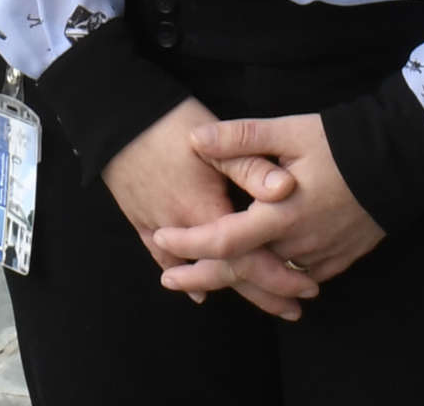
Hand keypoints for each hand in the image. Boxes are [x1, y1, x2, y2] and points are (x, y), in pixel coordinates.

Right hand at [102, 98, 312, 316]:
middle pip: (227, 272)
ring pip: (199, 269)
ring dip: (231, 287)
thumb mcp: (216, 140)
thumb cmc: (168, 123)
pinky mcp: (139, 217)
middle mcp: (182, 228)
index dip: (280, 276)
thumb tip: (287, 190)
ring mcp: (157, 225)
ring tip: (261, 302)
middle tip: (294, 308)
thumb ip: (252, 167)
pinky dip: (182, 273)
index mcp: (206, 212)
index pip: (249, 258)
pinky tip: (195, 292)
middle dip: (263, 292)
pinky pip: (161, 256)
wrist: (115, 116)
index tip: (308, 287)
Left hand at [152, 113, 384, 313]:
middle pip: (240, 271)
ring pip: (269, 279)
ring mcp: (319, 257)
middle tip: (168, 279)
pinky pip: (298, 279)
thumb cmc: (341, 142)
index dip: (188, 243)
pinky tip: (260, 278)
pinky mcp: (338, 260)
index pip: (223, 240)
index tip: (161, 238)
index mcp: (279, 214)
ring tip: (204, 279)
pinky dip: (274, 281)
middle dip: (200, 276)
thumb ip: (240, 137)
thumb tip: (194, 139)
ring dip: (237, 280)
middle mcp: (297, 244)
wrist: (400, 160)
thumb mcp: (288, 131)